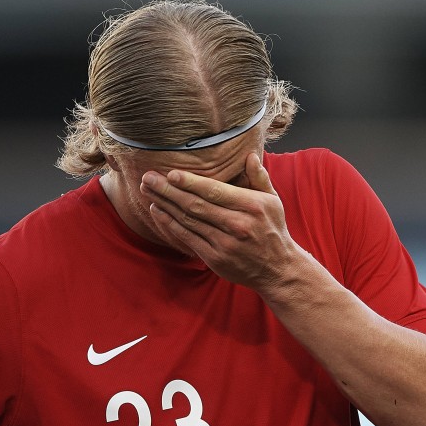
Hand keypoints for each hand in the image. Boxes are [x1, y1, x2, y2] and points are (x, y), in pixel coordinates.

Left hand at [141, 154, 302, 291]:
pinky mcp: (215, 258)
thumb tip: (250, 156)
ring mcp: (225, 243)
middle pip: (196, 205)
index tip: (170, 173)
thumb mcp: (273, 201)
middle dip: (168, 190)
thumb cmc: (272, 230)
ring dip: (164, 204)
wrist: (278, 269)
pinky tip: (156, 211)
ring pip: (188, 220)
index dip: (190, 182)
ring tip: (147, 191)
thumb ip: (259, 178)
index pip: (215, 191)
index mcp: (252, 206)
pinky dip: (169, 224)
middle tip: (148, 177)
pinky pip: (186, 238)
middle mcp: (238, 224)